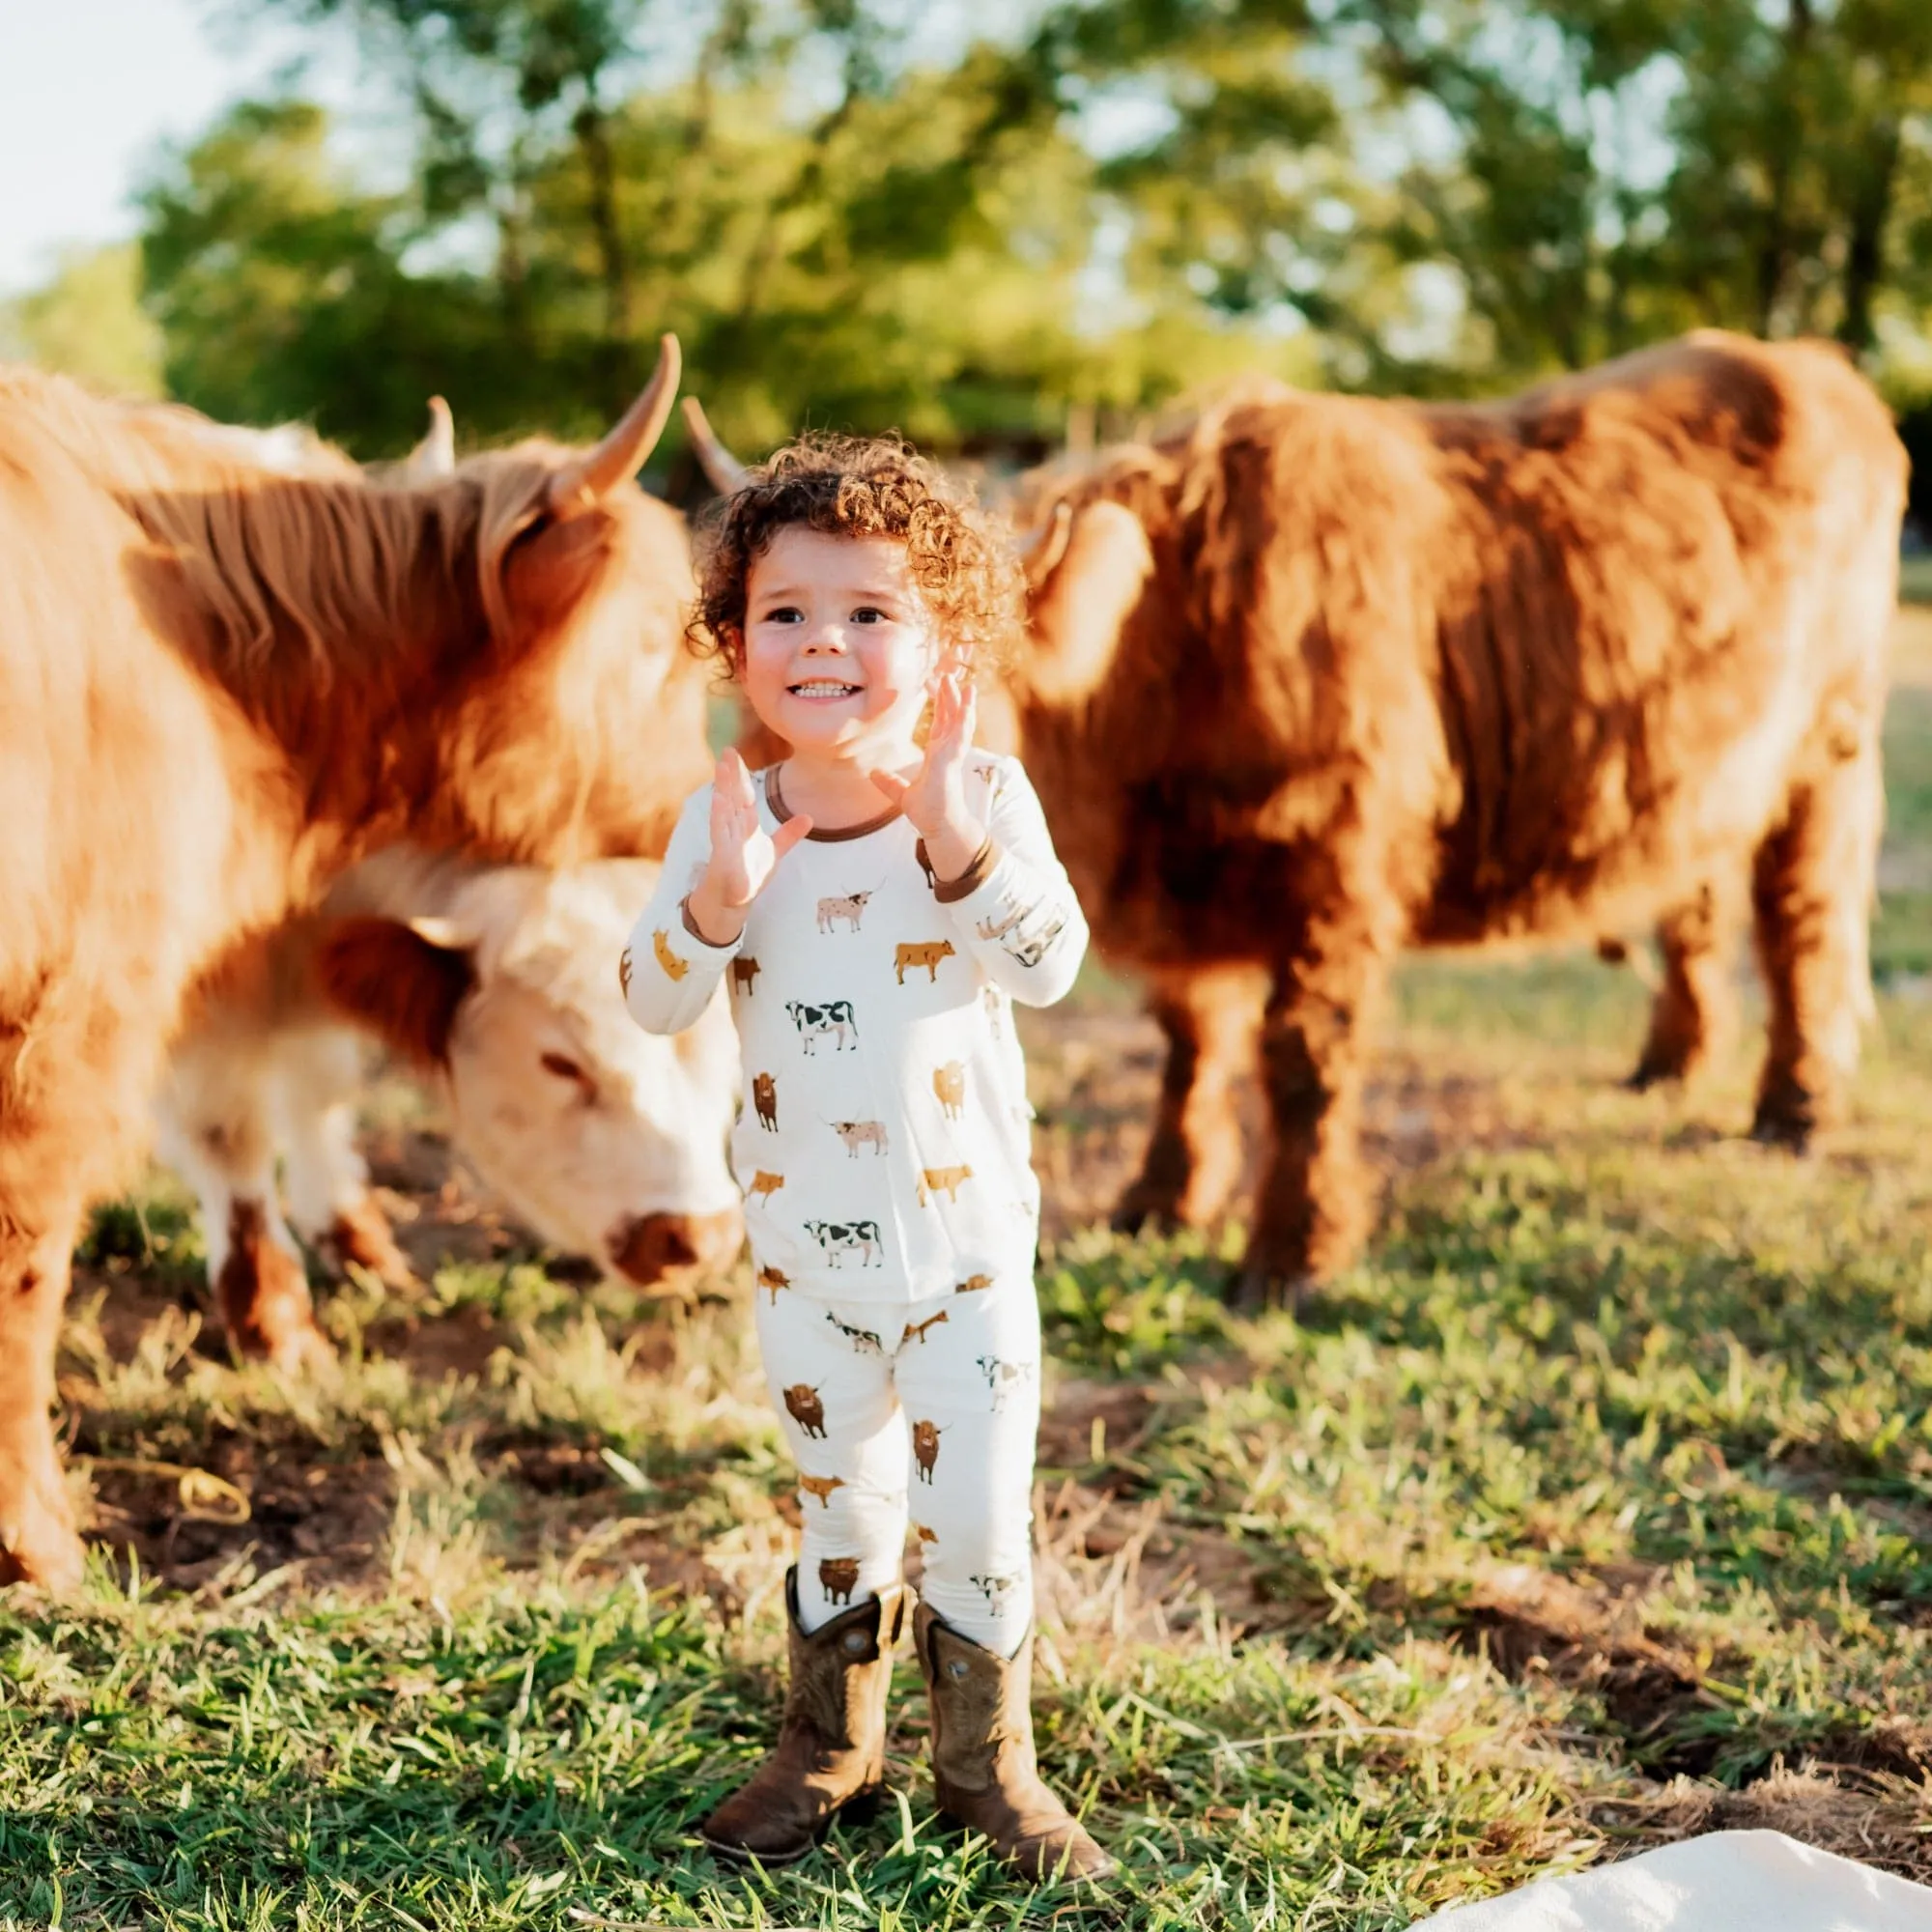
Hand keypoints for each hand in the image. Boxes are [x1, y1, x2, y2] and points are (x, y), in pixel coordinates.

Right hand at [688, 748, 811, 943]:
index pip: (743, 795)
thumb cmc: (750, 874)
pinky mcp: (722, 854)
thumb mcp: (774, 852)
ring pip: (725, 808)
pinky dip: (720, 815)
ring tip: (723, 767)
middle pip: (733, 796)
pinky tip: (718, 799)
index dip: (741, 775)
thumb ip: (789, 834)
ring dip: (723, 787)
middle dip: (730, 774)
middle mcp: (734, 827)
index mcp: (745, 824)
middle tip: (727, 751)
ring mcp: (727, 839)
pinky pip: (720, 831)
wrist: (735, 900)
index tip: (736, 754)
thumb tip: (809, 818)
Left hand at [869, 670, 985, 880]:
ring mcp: (952, 754)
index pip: (941, 721)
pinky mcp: (953, 760)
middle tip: (951, 670)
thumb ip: (889, 782)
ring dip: (962, 700)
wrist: (938, 827)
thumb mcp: (902, 793)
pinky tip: (968, 701)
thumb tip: (873, 774)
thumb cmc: (928, 811)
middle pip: (953, 714)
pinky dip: (965, 716)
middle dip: (953, 692)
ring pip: (960, 720)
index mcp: (938, 753)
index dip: (941, 701)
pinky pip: (961, 734)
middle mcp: (948, 750)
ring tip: (965, 680)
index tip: (936, 681)